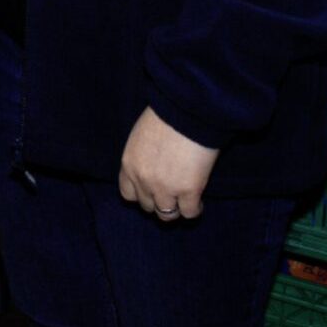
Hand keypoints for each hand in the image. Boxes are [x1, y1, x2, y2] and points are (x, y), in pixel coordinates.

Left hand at [118, 106, 219, 220]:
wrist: (187, 111)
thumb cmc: (166, 115)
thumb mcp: (142, 136)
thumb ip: (143, 156)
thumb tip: (153, 167)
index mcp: (129, 165)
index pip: (128, 195)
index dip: (141, 194)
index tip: (152, 190)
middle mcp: (143, 180)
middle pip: (147, 206)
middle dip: (159, 201)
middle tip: (172, 193)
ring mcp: (165, 188)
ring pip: (166, 215)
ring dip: (176, 208)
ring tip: (185, 200)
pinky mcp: (188, 191)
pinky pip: (189, 213)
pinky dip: (194, 209)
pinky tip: (198, 200)